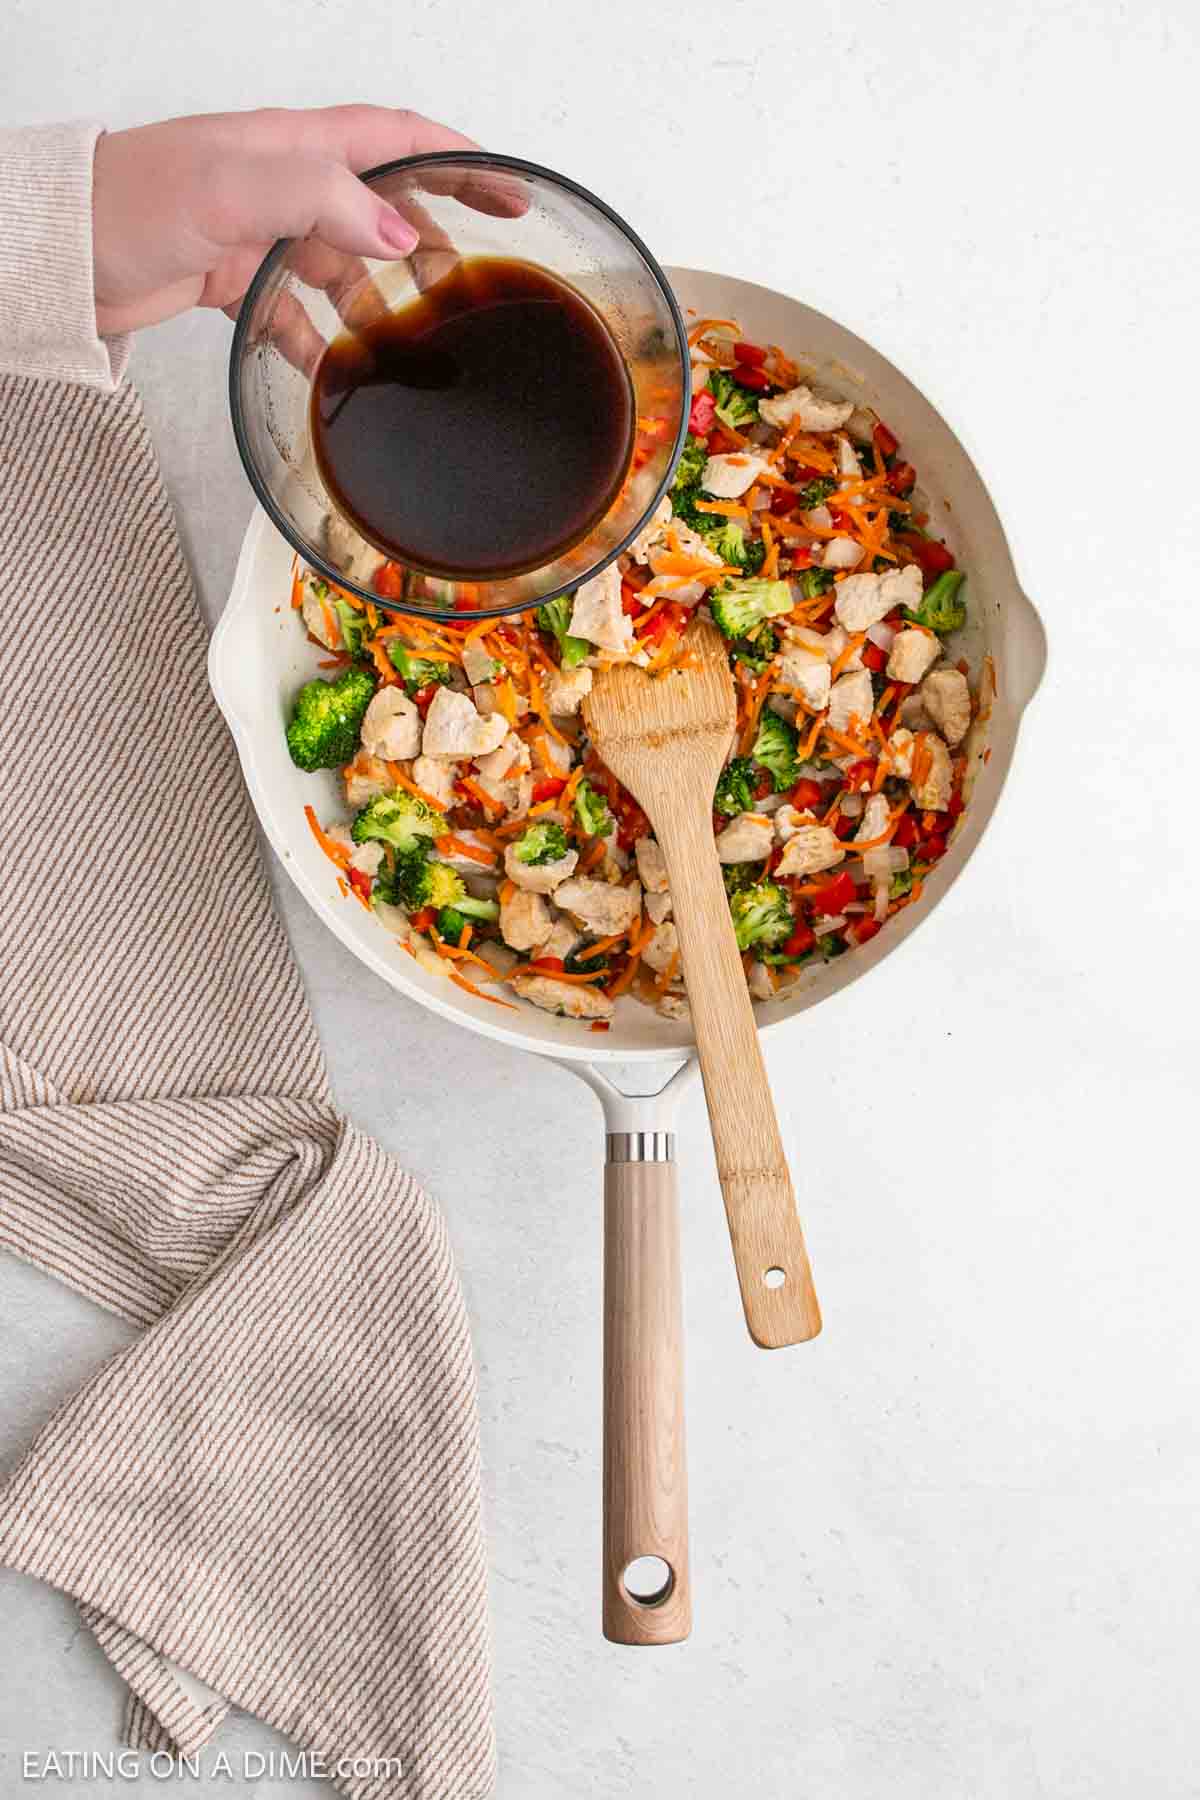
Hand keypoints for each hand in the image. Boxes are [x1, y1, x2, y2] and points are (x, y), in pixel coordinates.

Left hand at [91, 105, 488, 336]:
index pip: (396, 141)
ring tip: (414, 341)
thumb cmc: (127, 204)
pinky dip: (321, 342)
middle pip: (381, 205)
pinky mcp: (233, 280)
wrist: (55, 254)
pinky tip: (338, 371)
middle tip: (474, 281)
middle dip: (434, 237)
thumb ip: (320, 199)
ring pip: (344, 267)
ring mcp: (260, 233)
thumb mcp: (230, 187)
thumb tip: (398, 232)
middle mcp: (283, 185)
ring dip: (381, 301)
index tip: (509, 193)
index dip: (459, 162)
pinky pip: (295, 314)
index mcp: (293, 146)